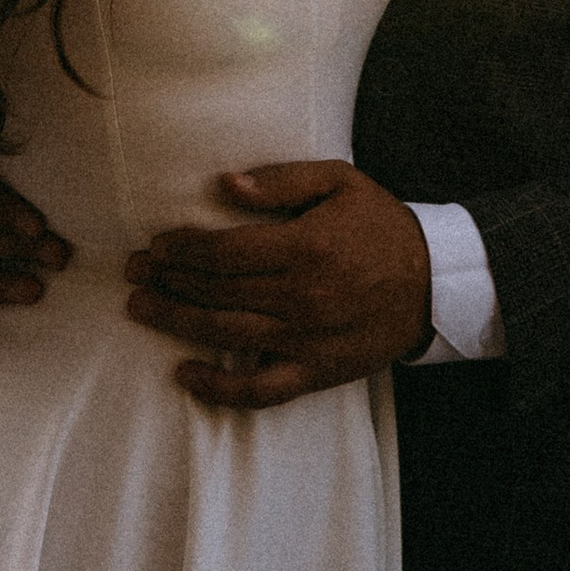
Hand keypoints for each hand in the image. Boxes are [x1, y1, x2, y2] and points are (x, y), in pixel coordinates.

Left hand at [124, 163, 432, 407]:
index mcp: (304, 248)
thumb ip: (282, 180)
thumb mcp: (340, 182)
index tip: (156, 244)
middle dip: (168, 280)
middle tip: (133, 272)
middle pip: (216, 292)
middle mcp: (300, 297)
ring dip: (176, 322)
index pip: (224, 251)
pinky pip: (260, 390)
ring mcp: (306, 339)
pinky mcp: (315, 372)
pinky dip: (219, 388)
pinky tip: (185, 375)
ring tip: (141, 308)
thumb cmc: (382, 225)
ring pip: (226, 335)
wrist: (436, 283)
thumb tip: (224, 184)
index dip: (183, 248)